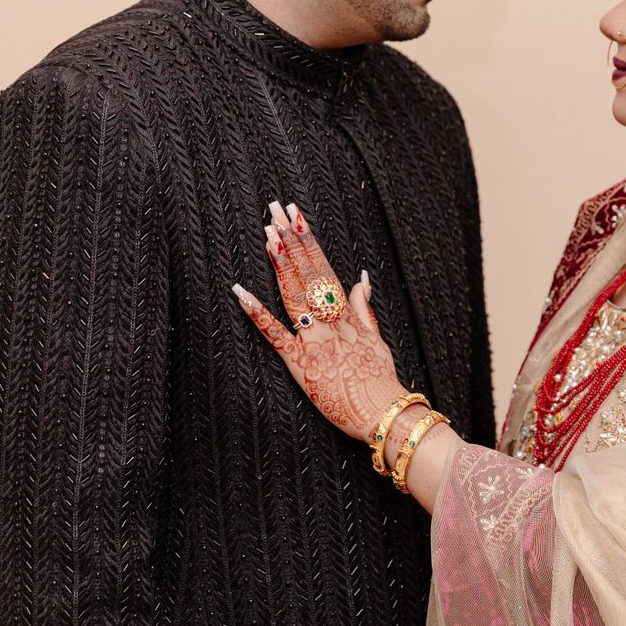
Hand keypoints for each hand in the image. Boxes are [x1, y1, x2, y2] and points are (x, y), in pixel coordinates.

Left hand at [232, 201, 404, 442]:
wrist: (385, 415)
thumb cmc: (382, 383)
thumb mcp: (378, 342)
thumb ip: (365, 310)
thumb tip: (361, 278)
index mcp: (347, 317)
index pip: (325, 270)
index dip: (309, 242)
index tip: (296, 217)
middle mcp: (331, 323)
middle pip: (309, 274)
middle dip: (292, 241)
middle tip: (275, 210)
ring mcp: (315, 341)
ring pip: (295, 295)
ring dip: (282, 265)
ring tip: (268, 235)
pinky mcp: (301, 364)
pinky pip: (276, 336)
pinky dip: (258, 314)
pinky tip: (241, 292)